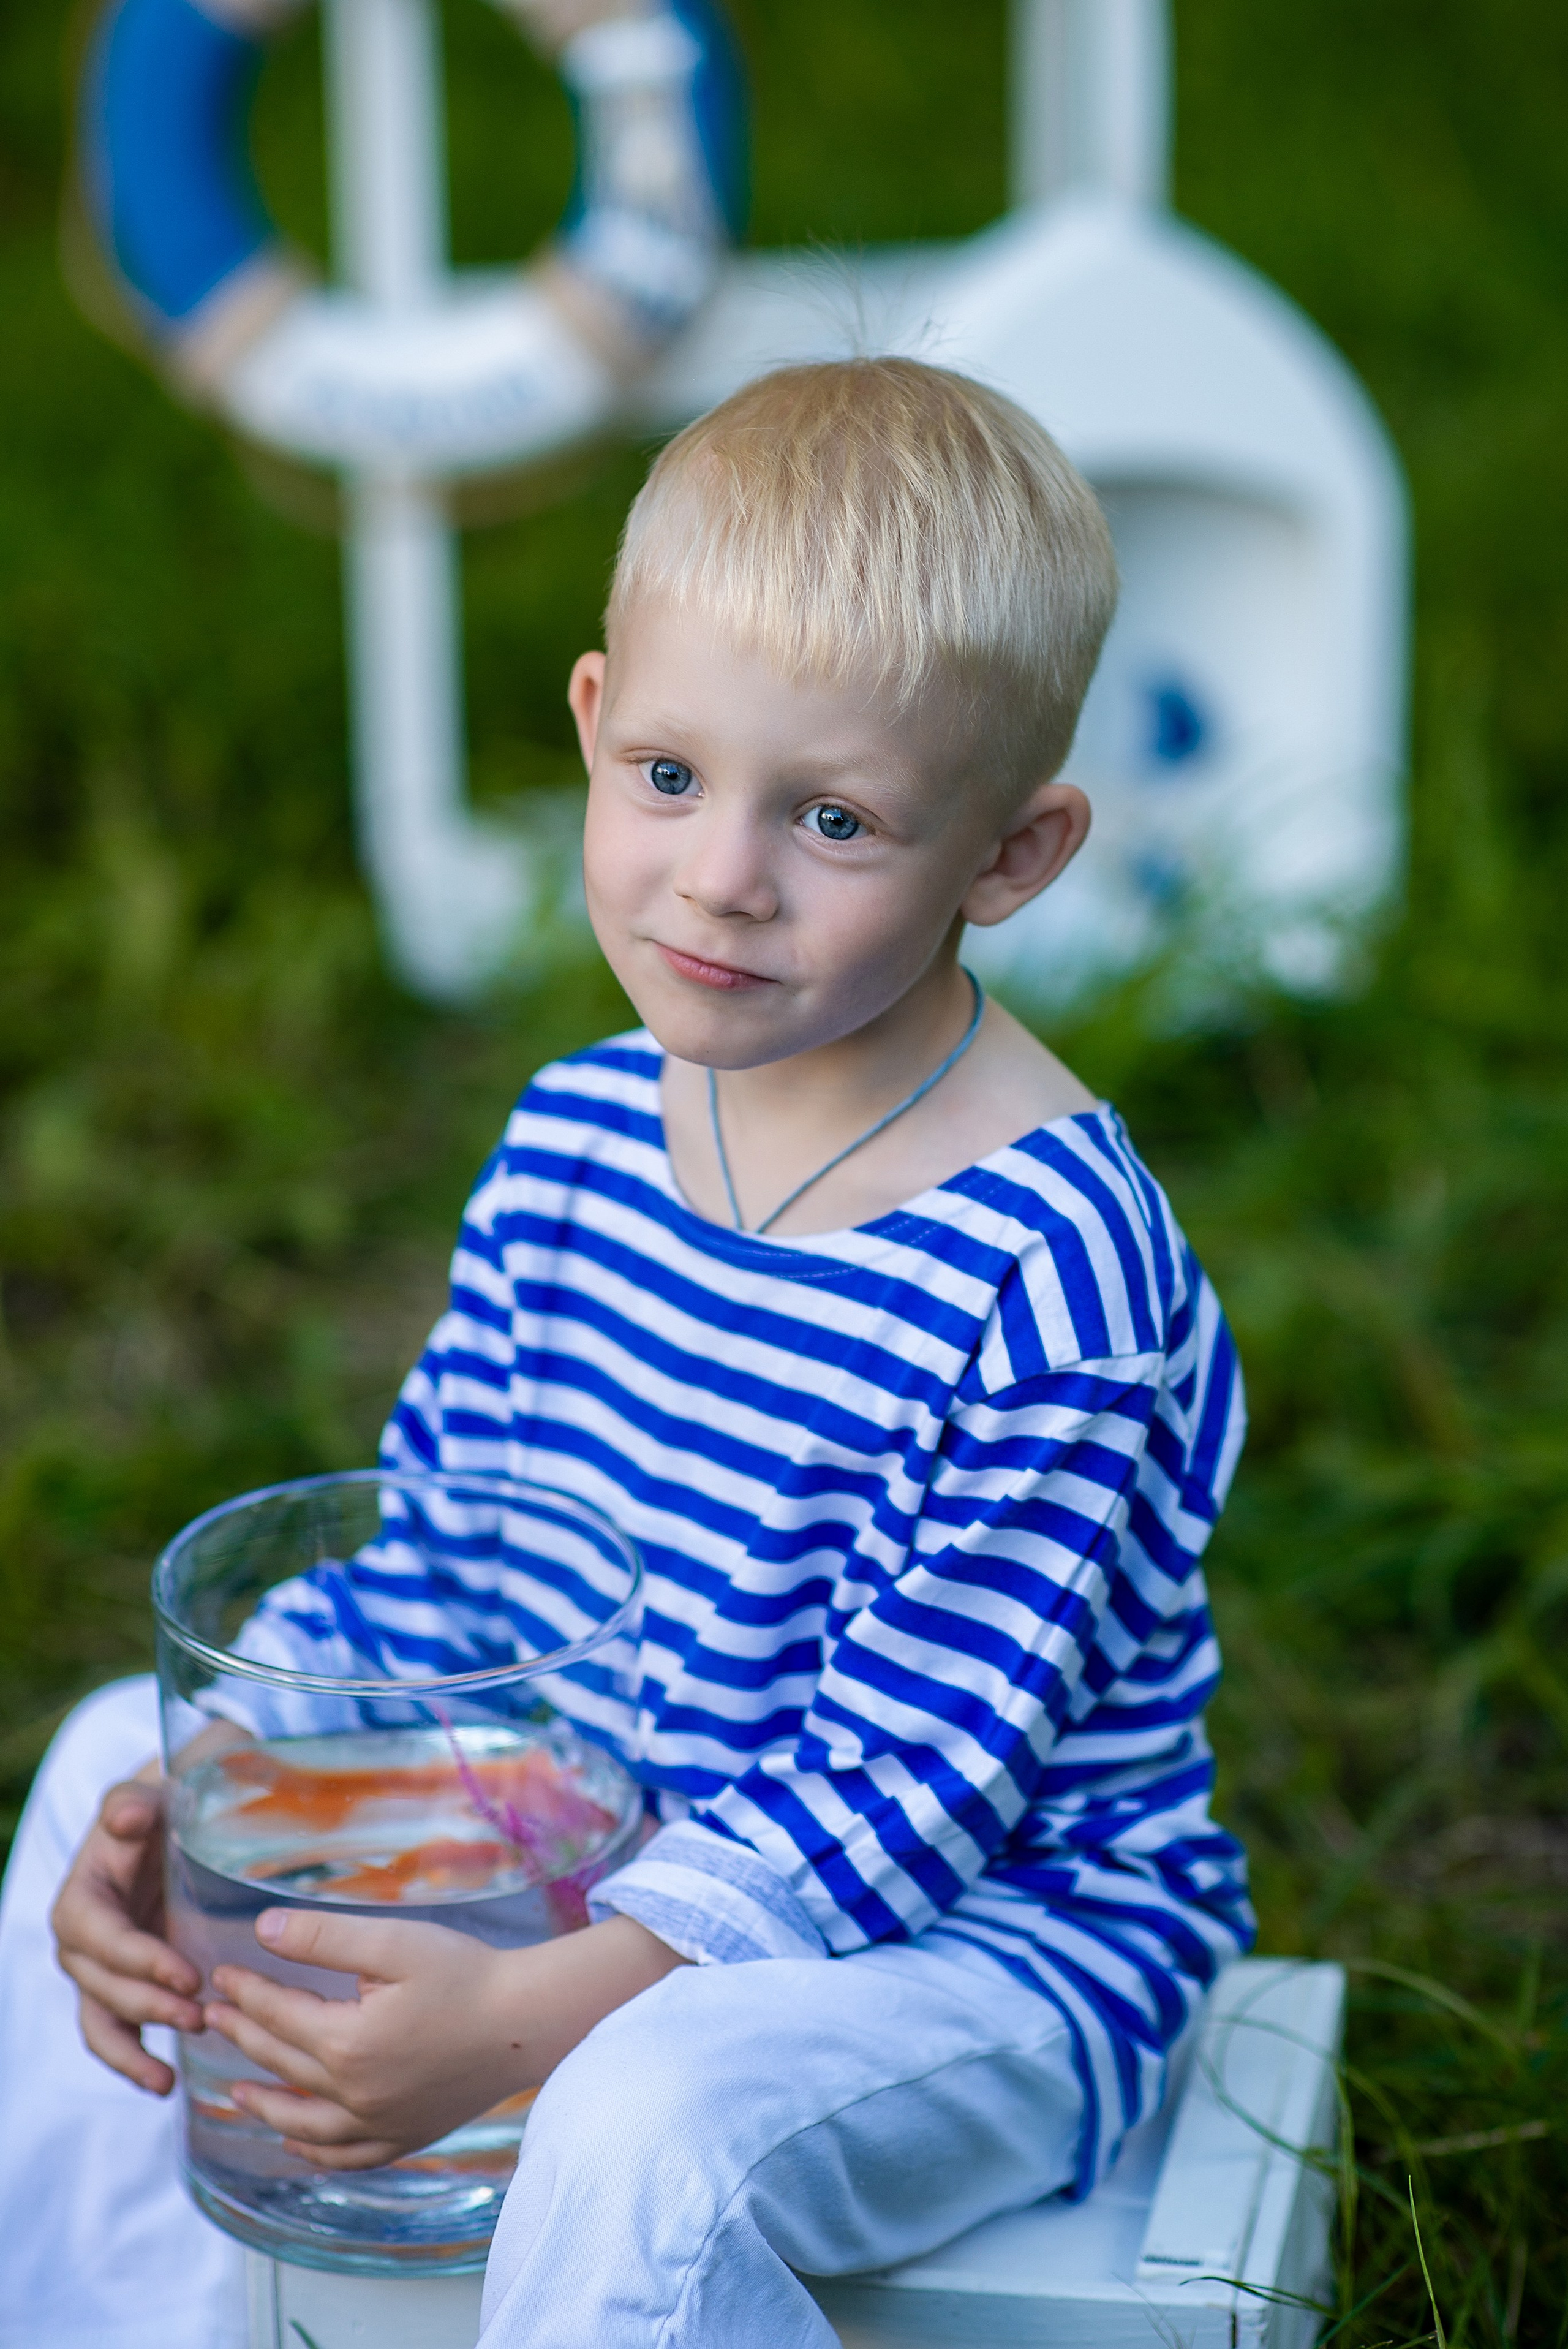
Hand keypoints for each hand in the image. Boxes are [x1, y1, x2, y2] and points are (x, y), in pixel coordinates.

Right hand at [51, 1768, 203, 2095]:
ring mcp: (99, 1969)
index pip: (101, 1936)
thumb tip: (128, 1815)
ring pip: (102, 2021)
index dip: (139, 1960)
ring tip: (169, 2077)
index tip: (188, 1974)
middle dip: (147, 2006)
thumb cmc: (167, 1806)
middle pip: (103, 1985)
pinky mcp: (121, 1986)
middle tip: (199, 2016)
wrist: (178, 1821)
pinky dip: (132, 2061)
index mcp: (83, 1895)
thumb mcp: (152, 1793)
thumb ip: (132, 1801)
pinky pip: (114, 2033)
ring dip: (133, 2050)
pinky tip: (165, 2083)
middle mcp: (81, 1939)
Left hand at [205, 1909, 685, 2168]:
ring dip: (264, 2104)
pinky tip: (296, 2140)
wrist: (527, 2021)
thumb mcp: (393, 1942)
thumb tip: (262, 1930)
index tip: (219, 1974)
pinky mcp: (405, 2135)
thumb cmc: (465, 1974)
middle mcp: (353, 2095)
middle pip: (282, 2064)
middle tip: (213, 2017)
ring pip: (303, 2122)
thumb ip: (323, 1938)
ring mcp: (379, 2124)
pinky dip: (313, 2150)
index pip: (277, 2015)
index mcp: (345, 2043)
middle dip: (244, 2035)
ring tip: (235, 2091)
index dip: (245, 1991)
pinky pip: (345, 2155)